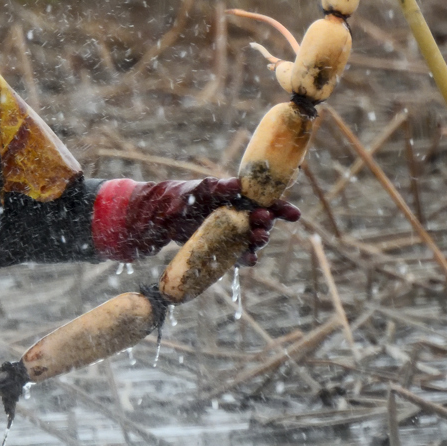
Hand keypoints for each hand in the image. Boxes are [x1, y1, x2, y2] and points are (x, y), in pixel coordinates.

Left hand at [92, 177, 299, 262]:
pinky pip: (236, 255)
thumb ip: (214, 188)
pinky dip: (244, 258)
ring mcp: (228, 232)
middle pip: (261, 221)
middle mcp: (235, 215)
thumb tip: (237, 185)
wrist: (154, 218)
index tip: (292, 214)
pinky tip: (248, 260)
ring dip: (257, 242)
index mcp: (234, 197)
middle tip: (263, 225)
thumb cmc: (175, 198)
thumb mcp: (194, 190)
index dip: (279, 207)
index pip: (263, 200)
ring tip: (257, 242)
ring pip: (251, 239)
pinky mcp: (218, 248)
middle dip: (267, 224)